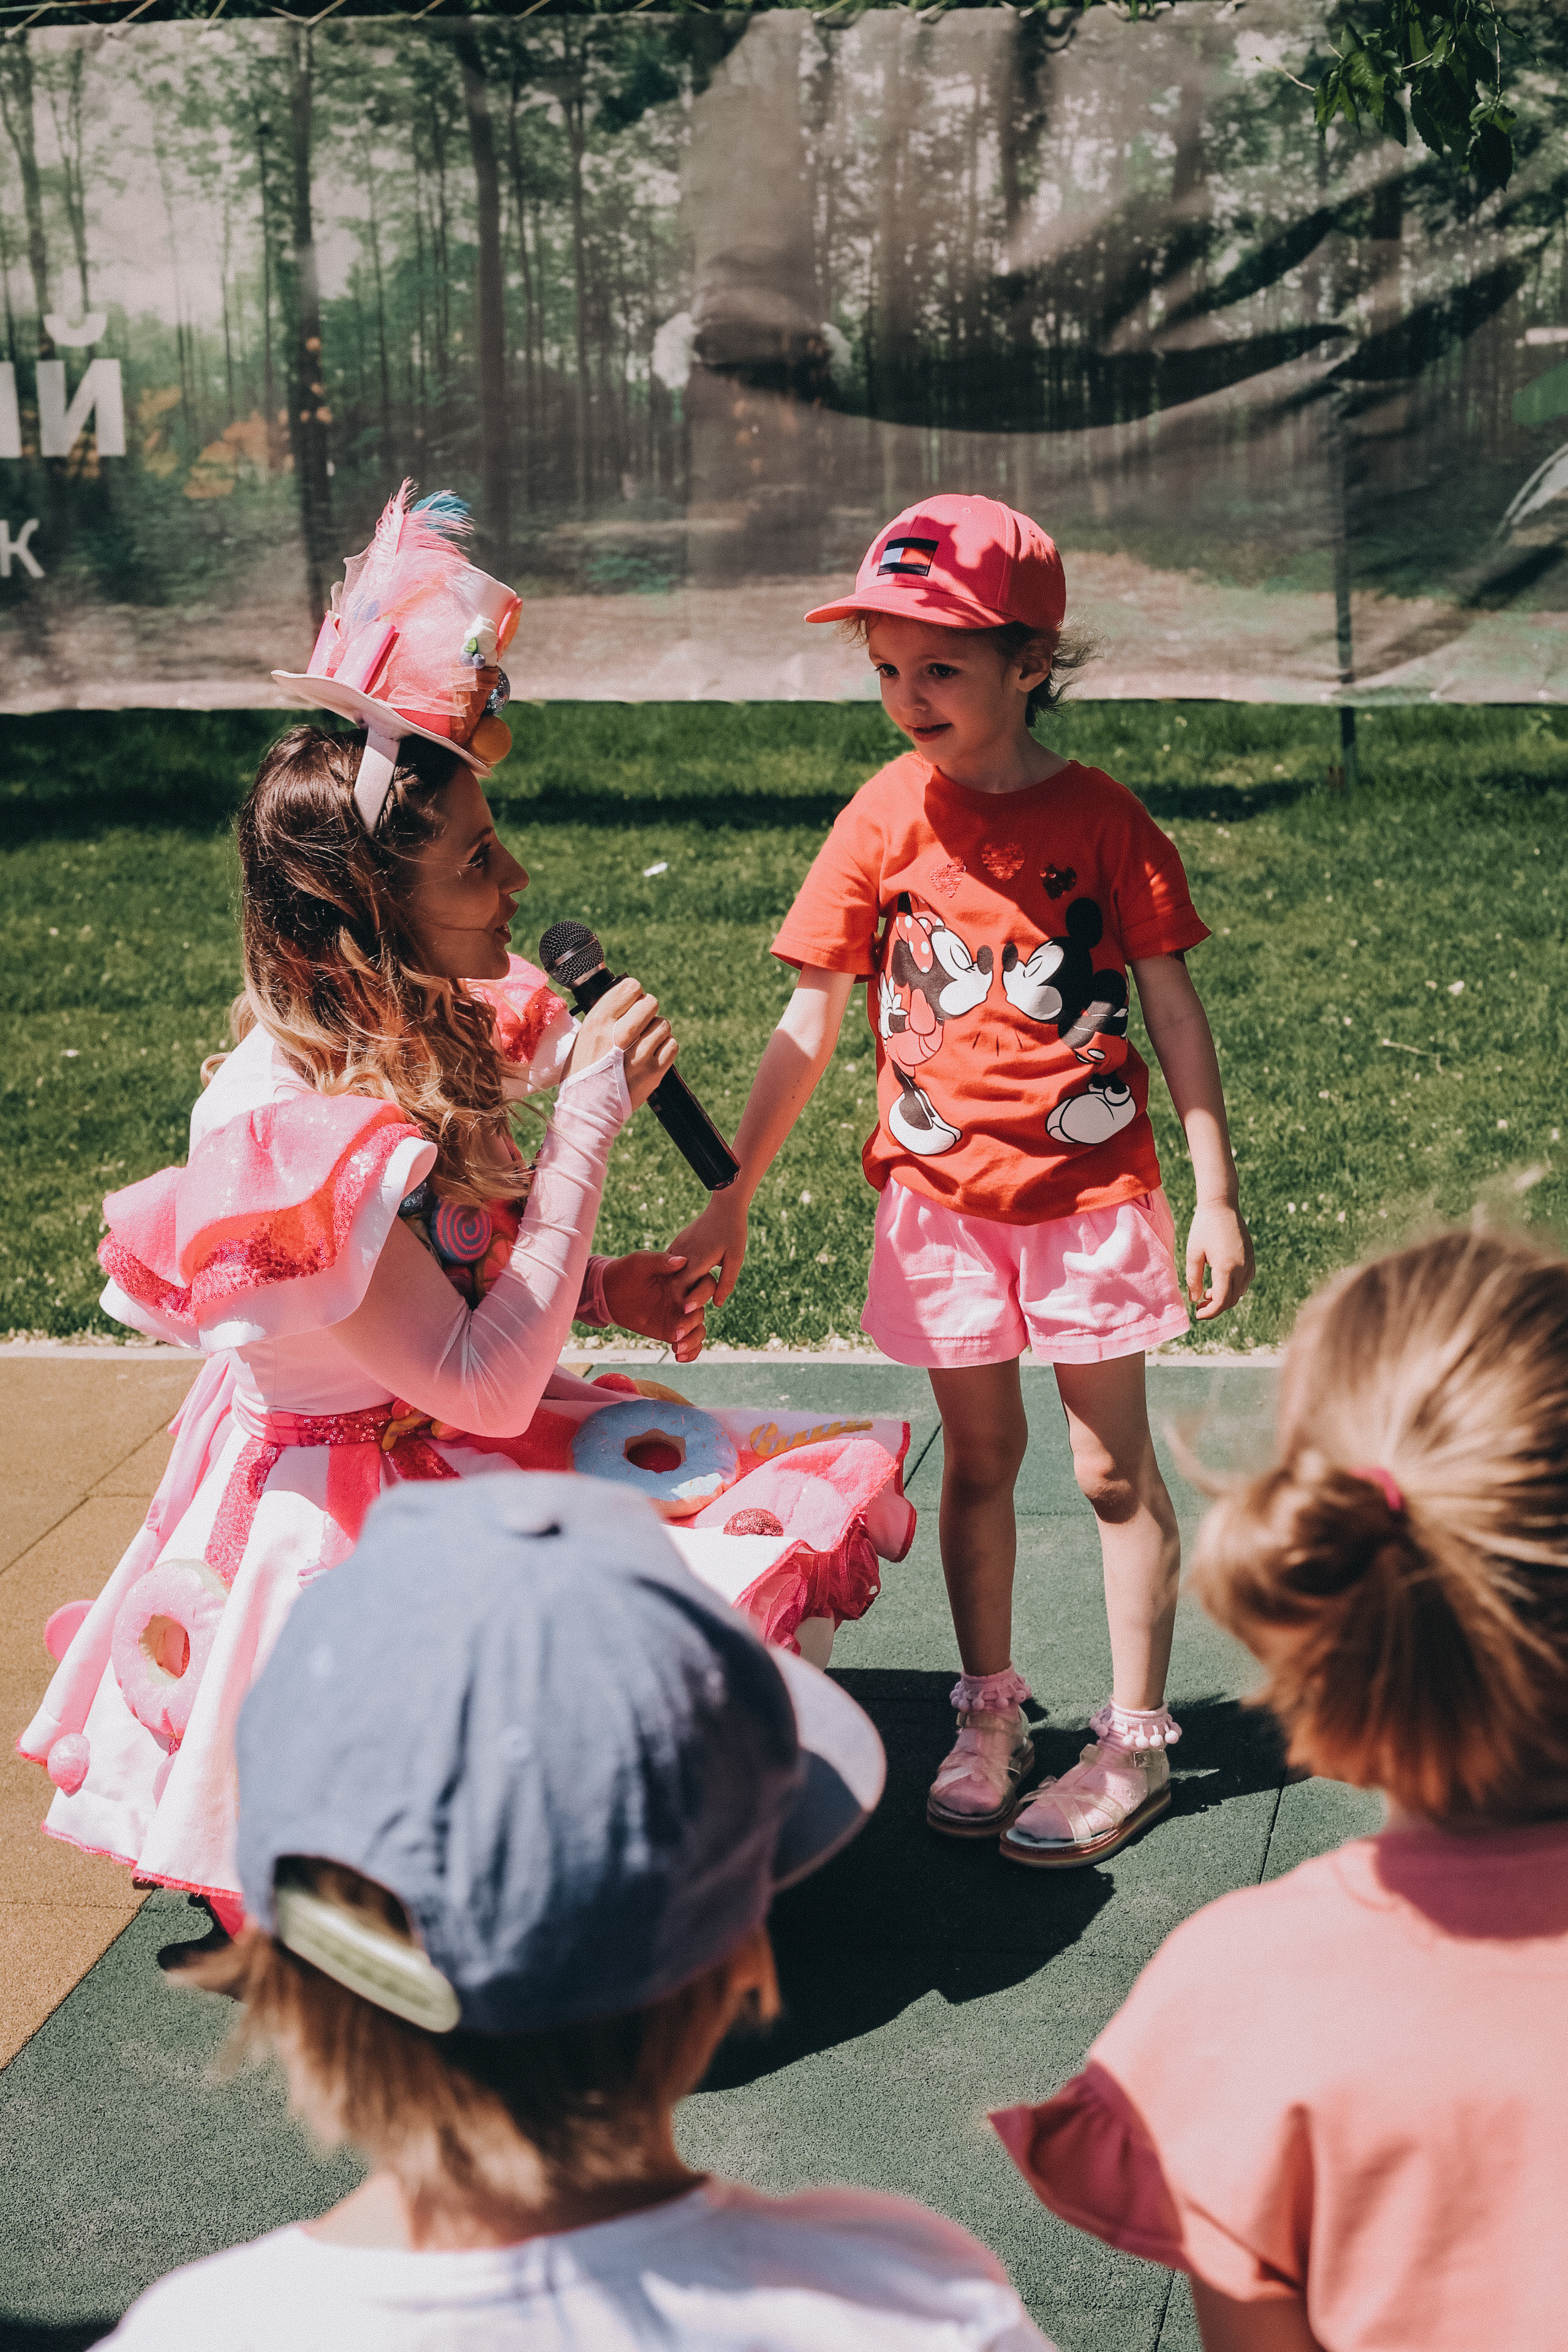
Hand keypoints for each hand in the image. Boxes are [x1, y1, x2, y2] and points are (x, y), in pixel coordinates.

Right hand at [569, 975, 676, 1110]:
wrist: (587, 1110)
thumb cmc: (583, 1072)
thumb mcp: (584, 1036)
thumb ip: (607, 1016)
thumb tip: (631, 997)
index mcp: (599, 1022)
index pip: (630, 987)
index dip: (634, 994)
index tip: (631, 1004)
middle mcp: (620, 1034)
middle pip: (651, 1003)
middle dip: (647, 1012)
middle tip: (639, 1025)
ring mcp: (639, 1053)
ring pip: (663, 1024)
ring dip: (656, 1032)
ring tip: (642, 1044)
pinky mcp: (654, 1071)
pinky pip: (672, 1045)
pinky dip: (665, 1048)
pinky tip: (651, 1055)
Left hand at [599, 1252, 715, 1363]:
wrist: (608, 1292)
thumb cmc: (625, 1271)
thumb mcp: (640, 1261)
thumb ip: (660, 1260)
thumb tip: (682, 1261)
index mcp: (684, 1279)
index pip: (706, 1285)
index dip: (701, 1296)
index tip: (685, 1306)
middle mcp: (685, 1298)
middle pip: (702, 1311)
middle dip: (692, 1323)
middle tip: (676, 1331)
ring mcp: (679, 1316)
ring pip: (699, 1330)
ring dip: (693, 1340)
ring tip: (677, 1348)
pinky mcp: (670, 1331)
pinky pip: (689, 1342)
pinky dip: (691, 1352)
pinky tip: (679, 1356)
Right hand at [668, 1189, 749, 1306]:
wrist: (724, 1206)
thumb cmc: (733, 1233)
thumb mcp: (736, 1259)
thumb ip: (726, 1283)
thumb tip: (716, 1305)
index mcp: (698, 1260)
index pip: (682, 1287)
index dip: (683, 1301)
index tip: (686, 1313)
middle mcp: (684, 1254)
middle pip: (671, 1282)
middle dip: (675, 1297)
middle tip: (679, 1311)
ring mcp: (678, 1247)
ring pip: (667, 1273)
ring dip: (671, 1286)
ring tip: (675, 1299)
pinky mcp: (677, 1242)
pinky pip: (668, 1262)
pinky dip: (670, 1274)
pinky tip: (673, 1283)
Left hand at [1186, 1201, 1254, 1320]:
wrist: (1222, 1205)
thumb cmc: (1204, 1227)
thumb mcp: (1193, 1254)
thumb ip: (1193, 1279)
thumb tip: (1194, 1299)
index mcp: (1226, 1268)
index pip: (1222, 1302)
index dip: (1210, 1313)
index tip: (1197, 1315)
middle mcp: (1242, 1268)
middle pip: (1232, 1299)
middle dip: (1216, 1307)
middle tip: (1199, 1306)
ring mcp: (1249, 1263)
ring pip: (1240, 1291)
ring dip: (1225, 1297)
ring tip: (1208, 1292)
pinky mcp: (1251, 1257)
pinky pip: (1246, 1280)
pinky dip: (1234, 1287)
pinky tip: (1220, 1281)